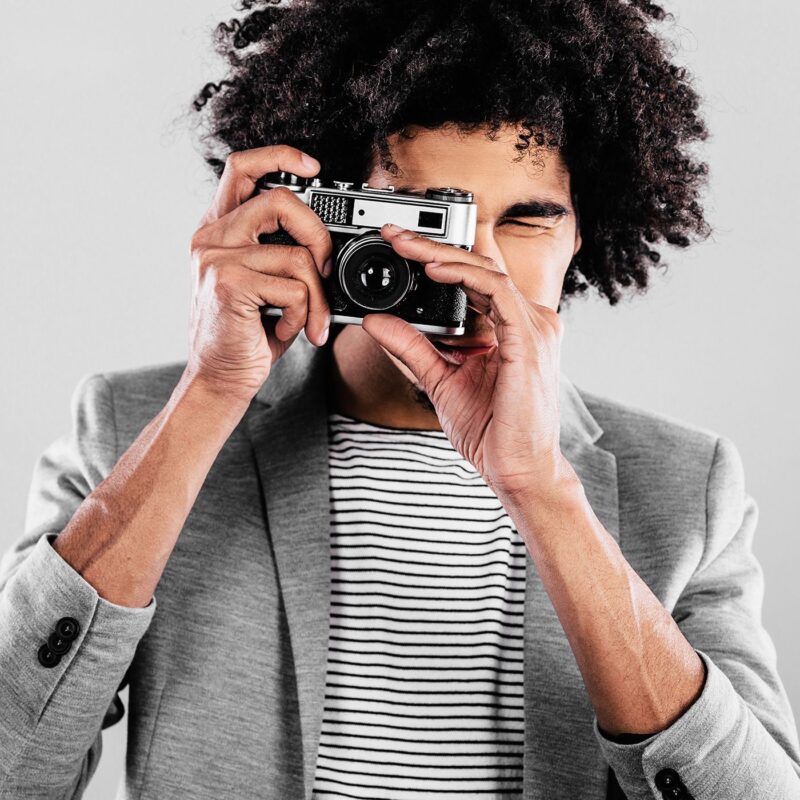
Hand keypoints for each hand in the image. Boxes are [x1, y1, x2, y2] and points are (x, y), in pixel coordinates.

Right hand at [186, 145, 333, 404]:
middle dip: (319, 237)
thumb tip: (326, 241)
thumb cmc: (248, 331)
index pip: (242, 167)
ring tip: (308, 319)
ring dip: (317, 296)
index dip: (280, 156)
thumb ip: (281, 250)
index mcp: (219, 228)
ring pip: (297, 256)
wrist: (221, 377)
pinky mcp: (227, 284)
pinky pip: (293, 289)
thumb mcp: (265, 281)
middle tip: (324, 271)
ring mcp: (215, 258)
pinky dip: (303, 315)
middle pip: (281, 201)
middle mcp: (211, 236)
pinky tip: (284, 329)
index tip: (312, 167)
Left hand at [360, 224, 577, 498]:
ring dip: (443, 254)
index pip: (475, 279)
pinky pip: (497, 292)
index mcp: (511, 328)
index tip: (400, 247)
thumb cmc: (491, 430)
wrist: (517, 469)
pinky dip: (465, 276)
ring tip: (405, 245)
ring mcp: (534, 327)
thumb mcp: (439, 378)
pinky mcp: (530, 340)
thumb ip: (411, 346)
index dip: (438, 258)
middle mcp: (528, 321)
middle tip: (393, 234)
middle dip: (433, 246)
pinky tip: (434, 268)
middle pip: (480, 267)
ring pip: (487, 271)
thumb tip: (376, 321)